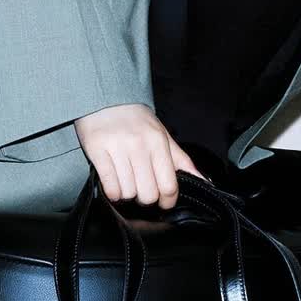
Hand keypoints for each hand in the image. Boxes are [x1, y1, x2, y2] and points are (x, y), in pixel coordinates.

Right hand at [73, 104, 204, 210]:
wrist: (106, 97)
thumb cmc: (136, 120)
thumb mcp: (162, 135)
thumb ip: (181, 160)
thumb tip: (203, 181)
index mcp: (158, 142)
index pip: (169, 186)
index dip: (168, 201)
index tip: (164, 203)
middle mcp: (138, 145)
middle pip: (148, 194)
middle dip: (146, 198)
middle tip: (142, 190)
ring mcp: (117, 148)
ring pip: (128, 193)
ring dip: (128, 194)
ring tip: (127, 182)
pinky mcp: (97, 150)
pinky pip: (109, 187)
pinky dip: (113, 192)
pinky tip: (114, 183)